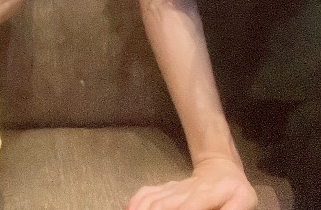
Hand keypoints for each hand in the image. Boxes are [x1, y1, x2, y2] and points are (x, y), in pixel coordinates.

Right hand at [125, 158, 256, 209]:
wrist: (221, 167)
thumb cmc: (236, 191)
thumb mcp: (244, 200)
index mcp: (208, 194)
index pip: (188, 206)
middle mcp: (187, 190)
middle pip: (164, 204)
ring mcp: (174, 188)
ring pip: (153, 199)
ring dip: (142, 208)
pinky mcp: (167, 188)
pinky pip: (147, 192)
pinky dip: (136, 201)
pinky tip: (129, 208)